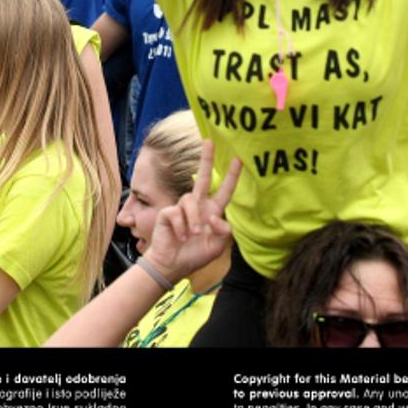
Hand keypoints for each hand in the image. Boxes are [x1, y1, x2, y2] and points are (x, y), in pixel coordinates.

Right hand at [140, 142, 240, 282]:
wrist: (171, 265)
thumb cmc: (194, 255)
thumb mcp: (217, 247)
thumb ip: (224, 233)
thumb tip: (216, 217)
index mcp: (212, 213)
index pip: (224, 191)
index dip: (232, 177)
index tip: (239, 160)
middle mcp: (198, 206)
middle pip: (203, 178)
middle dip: (206, 160)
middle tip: (209, 142)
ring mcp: (182, 208)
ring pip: (191, 201)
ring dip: (194, 220)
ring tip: (193, 235)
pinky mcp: (168, 212)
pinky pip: (177, 213)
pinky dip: (180, 227)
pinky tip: (180, 236)